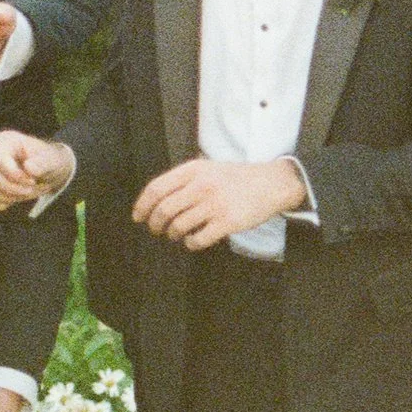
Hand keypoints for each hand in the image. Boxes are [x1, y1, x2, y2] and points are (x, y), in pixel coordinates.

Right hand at [0, 131, 73, 211]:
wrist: (47, 172)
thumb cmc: (48, 162)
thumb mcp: (52, 160)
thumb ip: (43, 163)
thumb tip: (28, 167)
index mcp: (7, 141)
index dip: (13, 174)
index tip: (31, 181)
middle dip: (11, 188)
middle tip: (30, 190)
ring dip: (6, 197)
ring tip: (24, 194)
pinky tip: (11, 201)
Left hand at [131, 158, 307, 250]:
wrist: (273, 183)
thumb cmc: (235, 178)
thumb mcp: (207, 168)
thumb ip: (183, 180)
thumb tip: (152, 201)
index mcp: (193, 170)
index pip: (156, 189)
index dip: (142, 206)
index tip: (138, 217)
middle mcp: (202, 185)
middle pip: (163, 210)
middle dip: (155, 224)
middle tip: (156, 229)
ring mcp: (215, 204)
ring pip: (178, 226)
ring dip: (172, 234)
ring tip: (176, 234)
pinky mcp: (228, 222)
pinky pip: (198, 239)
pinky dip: (190, 243)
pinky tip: (192, 241)